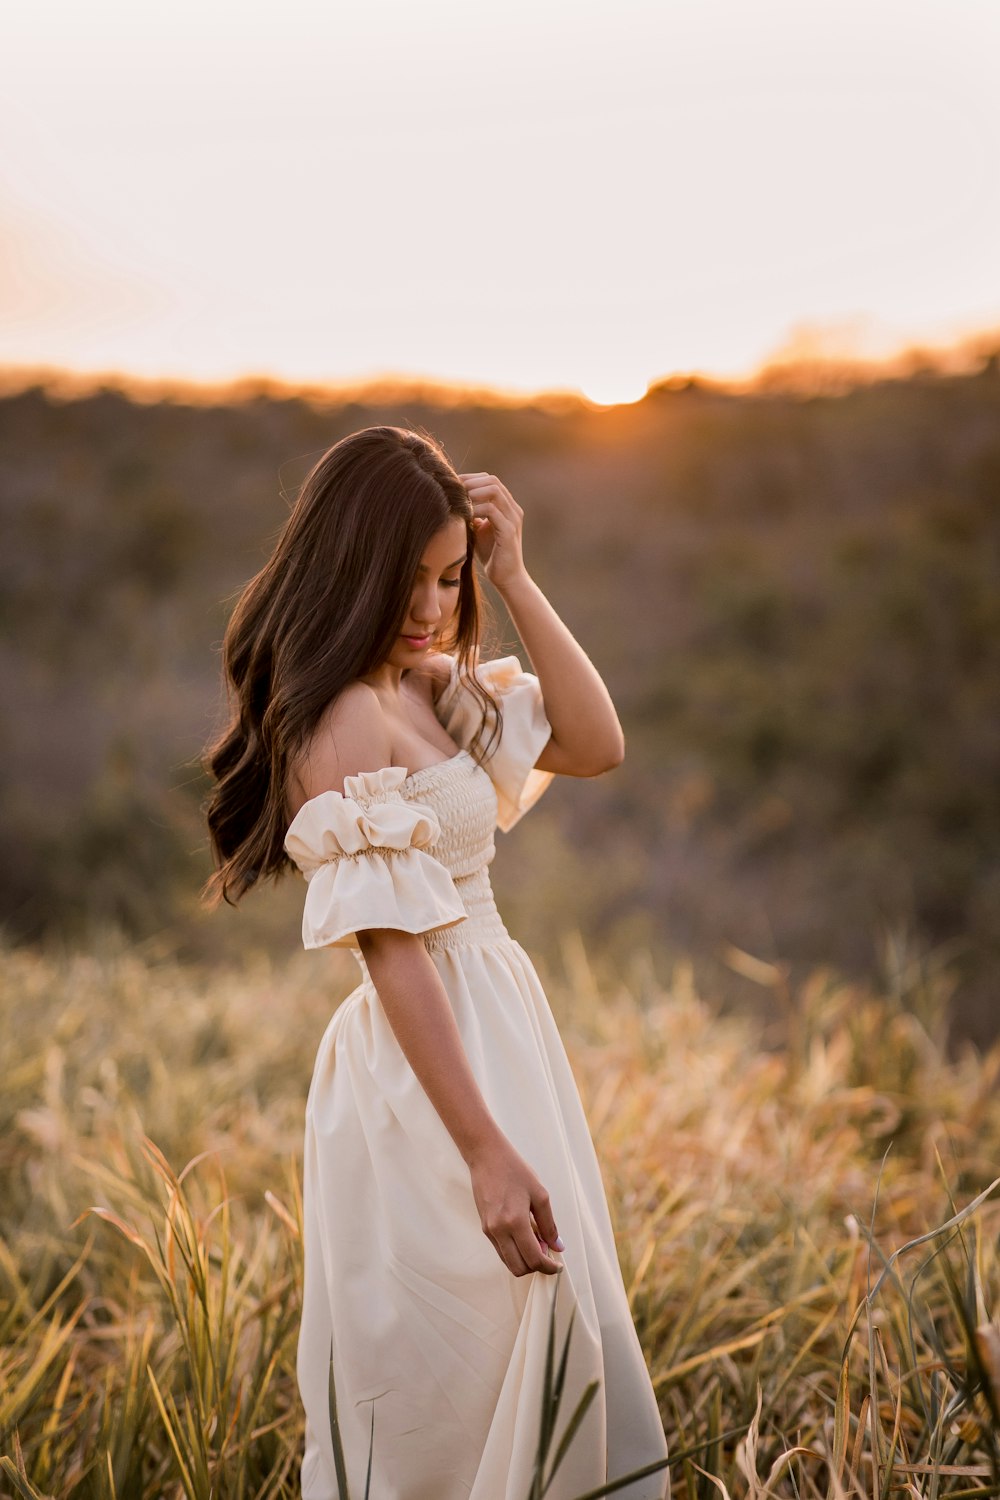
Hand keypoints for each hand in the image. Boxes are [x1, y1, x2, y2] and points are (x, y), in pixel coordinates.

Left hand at [459, 473, 528, 592]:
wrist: (506, 577)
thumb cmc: (491, 554)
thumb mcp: (478, 529)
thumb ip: (472, 514)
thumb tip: (455, 501)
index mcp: (507, 506)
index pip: (489, 480)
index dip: (470, 479)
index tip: (452, 486)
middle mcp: (513, 509)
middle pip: (492, 480)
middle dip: (470, 483)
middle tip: (453, 492)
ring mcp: (513, 518)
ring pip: (494, 490)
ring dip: (472, 493)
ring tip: (458, 502)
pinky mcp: (509, 531)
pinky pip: (491, 510)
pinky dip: (475, 509)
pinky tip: (464, 516)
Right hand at [467, 1134, 564, 1276]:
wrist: (487, 1157)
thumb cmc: (515, 1170)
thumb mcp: (540, 1194)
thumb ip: (549, 1224)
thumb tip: (558, 1246)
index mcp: (515, 1222)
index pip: (533, 1258)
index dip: (548, 1267)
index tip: (557, 1265)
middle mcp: (499, 1230)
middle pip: (519, 1268)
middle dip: (536, 1267)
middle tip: (547, 1252)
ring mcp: (489, 1231)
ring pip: (508, 1262)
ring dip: (525, 1260)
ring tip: (537, 1241)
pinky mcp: (484, 1228)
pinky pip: (501, 1250)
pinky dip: (515, 1251)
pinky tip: (525, 1235)